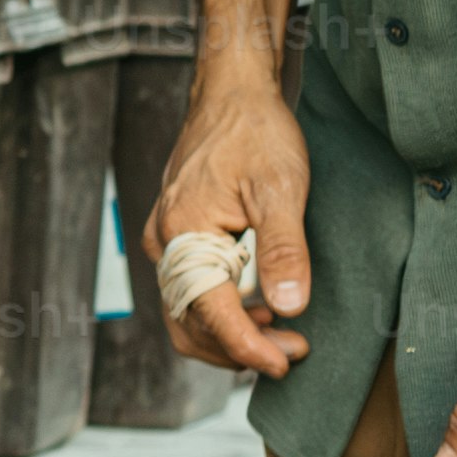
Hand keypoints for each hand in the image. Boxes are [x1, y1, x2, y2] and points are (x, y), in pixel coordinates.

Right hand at [148, 77, 317, 377]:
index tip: (284, 363)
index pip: (209, 311)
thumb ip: (284, 250)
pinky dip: (226, 312)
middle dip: (239, 348)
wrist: (232, 93)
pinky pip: (193, 291)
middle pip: (190, 324)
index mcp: (182, 231)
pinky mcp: (179, 239)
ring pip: (189, 314)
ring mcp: (166, 241)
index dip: (246, 346)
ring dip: (233, 335)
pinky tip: (264, 309)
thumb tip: (290, 308)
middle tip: (293, 352)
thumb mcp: (281, 188)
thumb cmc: (255, 131)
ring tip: (285, 334)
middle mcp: (163, 242)